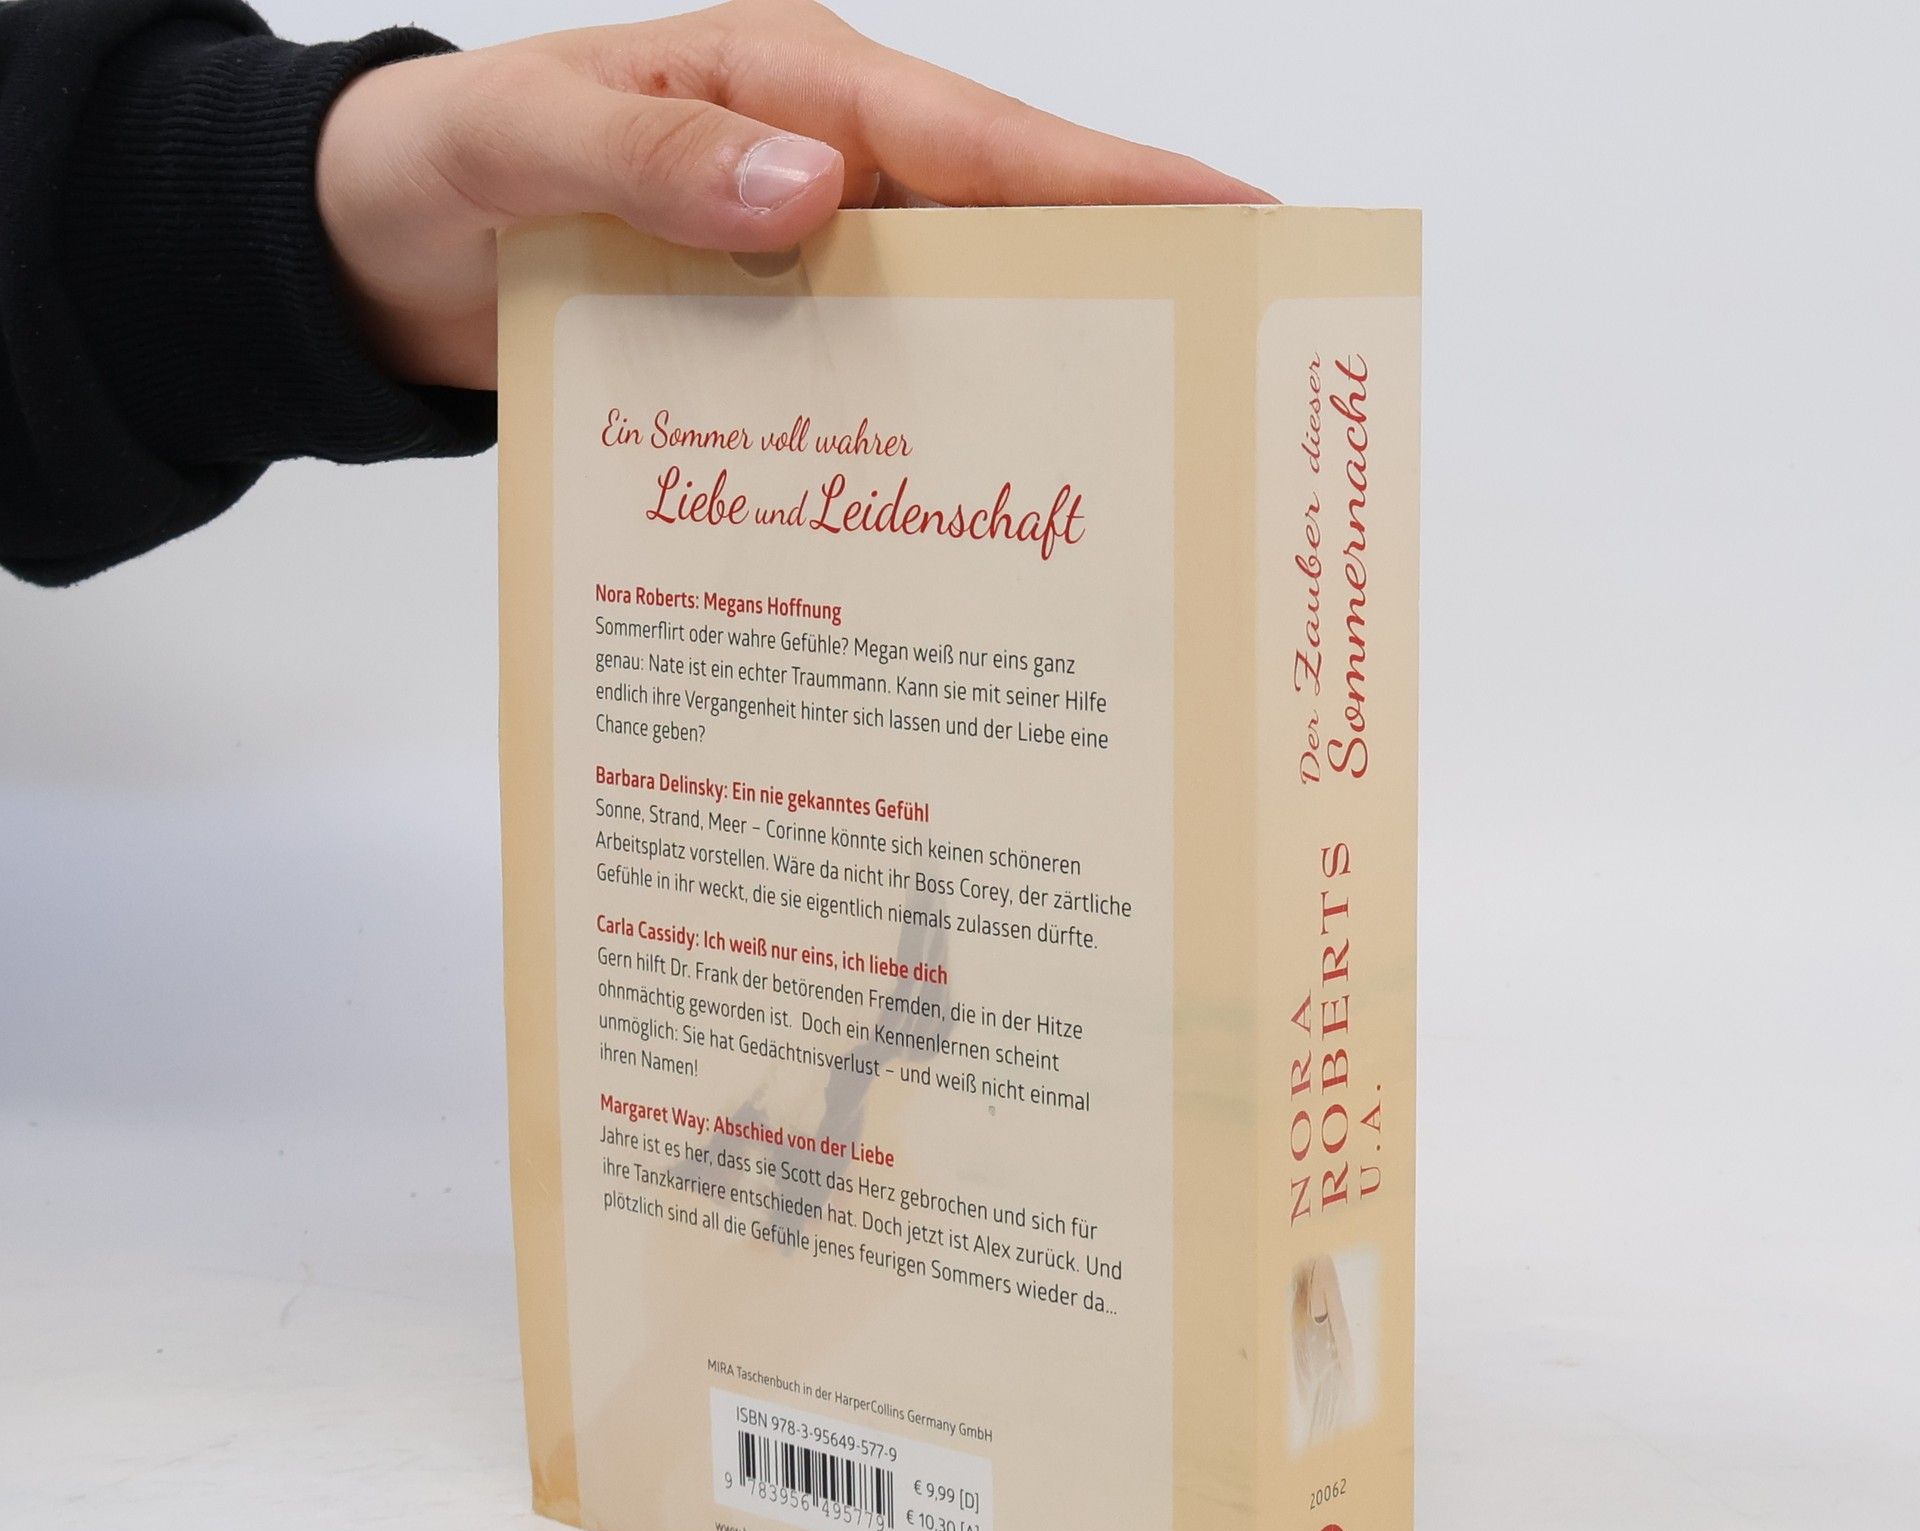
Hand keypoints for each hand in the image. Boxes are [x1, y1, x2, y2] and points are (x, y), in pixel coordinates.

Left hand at [314, 0, 1266, 389]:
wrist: (369, 256)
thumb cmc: (431, 169)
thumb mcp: (513, 137)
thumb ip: (649, 156)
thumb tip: (812, 188)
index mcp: (787, 83)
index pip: (978, 137)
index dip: (1112, 182)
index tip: (1238, 221)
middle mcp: (817, 167)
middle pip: (999, 230)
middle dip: (1116, 290)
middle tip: (1223, 375)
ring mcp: (800, 259)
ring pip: (946, 315)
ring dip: (1025, 377)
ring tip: (1131, 460)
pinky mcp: (768, 335)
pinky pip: (867, 376)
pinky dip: (919, 425)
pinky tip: (963, 494)